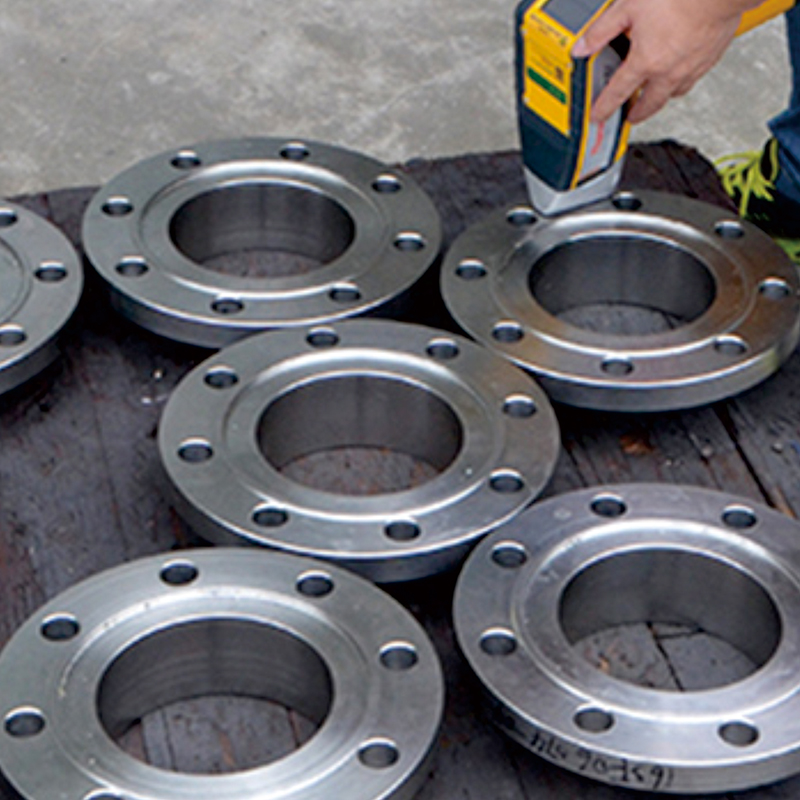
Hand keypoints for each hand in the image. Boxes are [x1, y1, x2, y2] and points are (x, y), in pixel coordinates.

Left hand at [572, 0, 761, 123]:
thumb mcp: (628, 7)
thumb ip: (602, 30)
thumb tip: (582, 47)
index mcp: (646, 62)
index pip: (618, 92)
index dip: (604, 107)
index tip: (598, 117)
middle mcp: (669, 72)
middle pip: (649, 104)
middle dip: (637, 114)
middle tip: (630, 117)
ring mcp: (693, 67)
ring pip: (674, 93)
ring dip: (661, 97)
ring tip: (654, 95)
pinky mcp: (712, 57)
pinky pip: (694, 77)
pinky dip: (683, 79)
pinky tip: (681, 69)